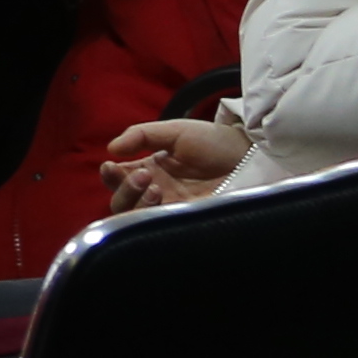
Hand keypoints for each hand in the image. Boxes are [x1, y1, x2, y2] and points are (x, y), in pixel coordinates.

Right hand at [104, 115, 252, 210]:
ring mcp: (170, 207)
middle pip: (121, 202)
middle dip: (123, 189)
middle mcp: (156, 190)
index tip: (111, 165)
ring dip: (135, 201)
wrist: (247, 156)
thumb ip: (141, 134)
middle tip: (142, 175)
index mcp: (150, 169)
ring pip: (134, 218)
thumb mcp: (174, 130)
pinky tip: (161, 197)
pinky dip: (149, 213)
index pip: (118, 179)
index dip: (110, 175)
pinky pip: (155, 227)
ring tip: (153, 186)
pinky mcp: (184, 220)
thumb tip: (111, 149)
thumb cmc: (213, 141)